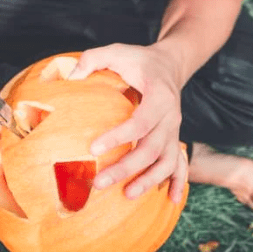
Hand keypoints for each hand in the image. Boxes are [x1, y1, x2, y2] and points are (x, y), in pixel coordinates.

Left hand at [68, 44, 187, 202]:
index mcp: (159, 96)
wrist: (169, 65)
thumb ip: (93, 59)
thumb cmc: (138, 60)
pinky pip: (181, 164)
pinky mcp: (174, 139)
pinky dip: (178, 182)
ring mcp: (175, 131)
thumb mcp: (116, 51)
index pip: (140, 122)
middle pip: (152, 148)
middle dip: (126, 168)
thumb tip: (71, 78)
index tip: (92, 149)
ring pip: (168, 161)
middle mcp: (171, 116)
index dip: (119, 137)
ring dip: (149, 180)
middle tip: (99, 183)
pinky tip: (171, 200)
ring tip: (126, 195)